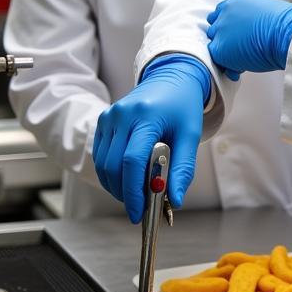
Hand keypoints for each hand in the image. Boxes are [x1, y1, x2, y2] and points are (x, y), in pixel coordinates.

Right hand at [92, 55, 210, 221]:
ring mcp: (110, 117)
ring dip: (116, 186)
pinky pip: (100, 156)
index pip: (132, 161)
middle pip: (114, 166)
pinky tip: (127, 178)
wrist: (172, 78)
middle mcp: (123, 115)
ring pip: (103, 164)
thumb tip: (175, 200)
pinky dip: (110, 173)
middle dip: (125, 193)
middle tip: (140, 208)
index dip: (134, 191)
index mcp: (146, 116)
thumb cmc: (183, 107)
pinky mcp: (103, 120)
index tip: (139, 213)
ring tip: (136, 194)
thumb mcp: (191, 135)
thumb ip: (183, 168)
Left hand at [206, 0, 291, 77]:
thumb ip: (253, 17)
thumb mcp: (267, 11)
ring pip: (215, 43)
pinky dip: (228, 66)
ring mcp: (221, 29)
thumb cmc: (287, 24)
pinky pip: (217, 60)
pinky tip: (240, 69)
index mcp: (239, 0)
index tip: (237, 34)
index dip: (230, 25)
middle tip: (238, 48)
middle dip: (225, 37)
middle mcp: (226, 12)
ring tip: (240, 60)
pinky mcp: (219, 48)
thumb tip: (254, 30)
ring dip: (225, 51)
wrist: (288, 34)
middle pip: (216, 26)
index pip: (224, 12)